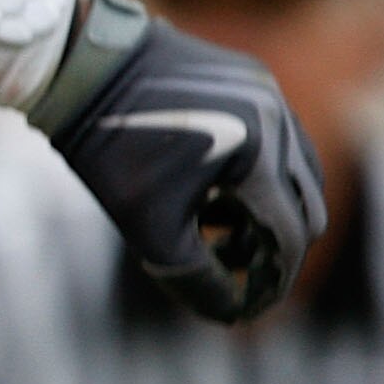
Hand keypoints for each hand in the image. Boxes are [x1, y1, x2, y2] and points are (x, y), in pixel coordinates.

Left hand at [40, 0, 325, 322]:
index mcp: (260, 155)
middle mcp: (279, 118)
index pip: (290, 235)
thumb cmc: (109, 149)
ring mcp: (269, 91)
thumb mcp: (148, 228)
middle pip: (304, 204)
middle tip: (232, 271)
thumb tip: (231, 315)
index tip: (250, 308)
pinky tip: (207, 193)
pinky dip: (253, 174)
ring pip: (291, 171)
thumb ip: (195, 278)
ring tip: (212, 231)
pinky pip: (273, 137)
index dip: (274, 281)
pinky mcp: (252, 77)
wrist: (79, 68)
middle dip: (274, 247)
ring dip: (263, 210)